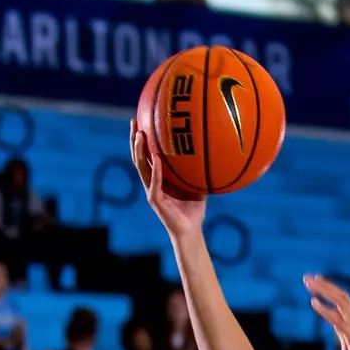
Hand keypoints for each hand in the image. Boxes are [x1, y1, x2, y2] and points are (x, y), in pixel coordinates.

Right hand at [131, 120, 205, 237]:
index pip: (147, 153)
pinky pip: (154, 183)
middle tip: (135, 120)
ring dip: (139, 151)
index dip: (143, 138)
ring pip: (140, 167)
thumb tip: (214, 150)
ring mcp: (151, 190)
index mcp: (159, 176)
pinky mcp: (154, 200)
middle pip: (138, 156)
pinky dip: (155, 170)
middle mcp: (152, 181)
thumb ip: (200, 169)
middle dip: (135, 138)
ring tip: (139, 135)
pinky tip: (156, 159)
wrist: (190, 230)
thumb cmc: (194, 208)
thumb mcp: (198, 183)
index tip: (143, 119)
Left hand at [306, 275, 349, 349]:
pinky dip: (326, 310)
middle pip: (342, 297)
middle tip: (307, 277)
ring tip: (309, 285)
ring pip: (342, 303)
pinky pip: (339, 321)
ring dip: (324, 292)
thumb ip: (343, 333)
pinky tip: (314, 303)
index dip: (330, 289)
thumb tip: (335, 323)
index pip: (343, 300)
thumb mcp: (348, 346)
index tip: (315, 281)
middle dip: (324, 286)